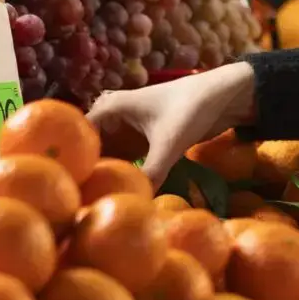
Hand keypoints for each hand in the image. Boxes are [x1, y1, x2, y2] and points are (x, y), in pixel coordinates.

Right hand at [87, 62, 256, 184]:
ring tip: (101, 199)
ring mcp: (131, 127)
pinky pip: (128, 157)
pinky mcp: (147, 138)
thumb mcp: (169, 143)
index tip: (72, 183)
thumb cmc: (191, 108)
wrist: (226, 96)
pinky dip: (127, 171)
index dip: (75, 157)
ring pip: (111, 153)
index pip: (80, 133)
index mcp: (112, 107)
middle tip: (86, 198)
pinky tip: (125, 191)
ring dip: (110, 172)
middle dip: (91, 169)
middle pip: (94, 146)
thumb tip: (136, 202)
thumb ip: (152, 172)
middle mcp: (116, 116)